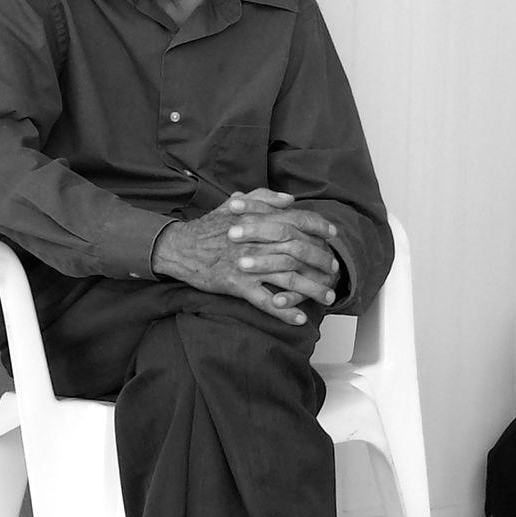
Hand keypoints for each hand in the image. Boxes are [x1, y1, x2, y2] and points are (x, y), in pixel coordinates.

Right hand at [151, 189, 338, 324]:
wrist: (181, 247)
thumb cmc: (209, 226)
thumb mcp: (234, 204)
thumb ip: (263, 198)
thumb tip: (289, 199)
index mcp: (259, 221)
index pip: (298, 221)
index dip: (319, 227)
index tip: (333, 235)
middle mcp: (258, 242)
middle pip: (300, 252)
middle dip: (321, 262)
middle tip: (334, 271)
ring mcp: (249, 265)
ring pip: (289, 278)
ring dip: (312, 289)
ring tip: (327, 297)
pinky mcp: (237, 285)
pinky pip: (266, 301)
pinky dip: (284, 311)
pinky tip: (299, 318)